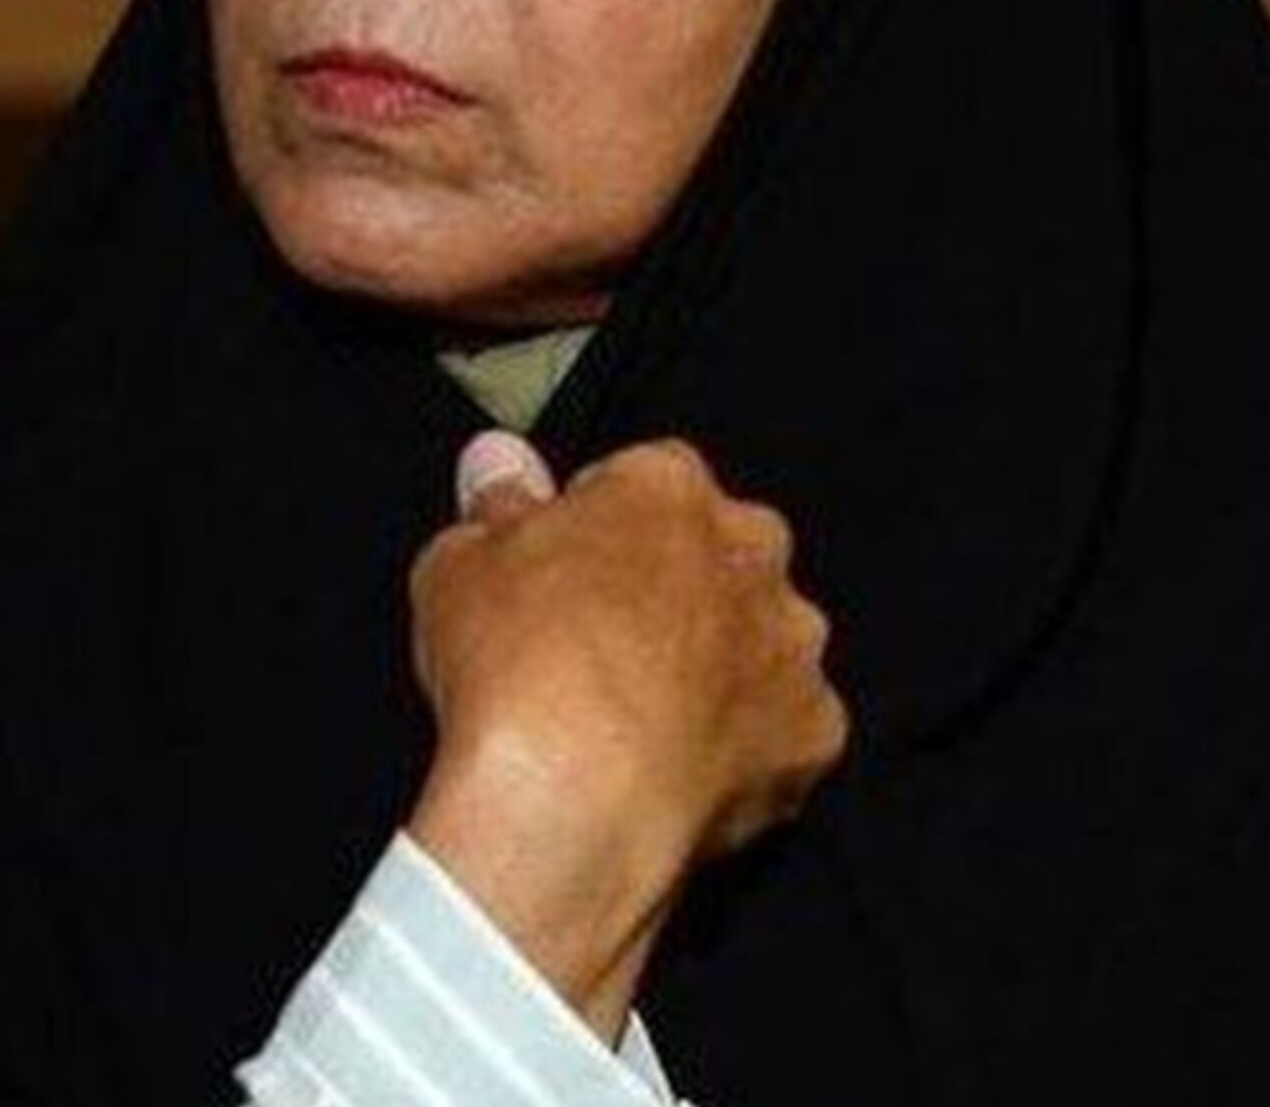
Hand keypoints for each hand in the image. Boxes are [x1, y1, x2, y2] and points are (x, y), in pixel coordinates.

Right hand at [405, 431, 848, 1039]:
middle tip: (601, 646)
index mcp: (667, 489)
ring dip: (716, 665)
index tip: (563, 569)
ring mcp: (789, 643)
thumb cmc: (518, 673)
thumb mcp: (458, 563)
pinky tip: (679, 772)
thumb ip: (496, 503)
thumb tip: (500, 467)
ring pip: (759, 639)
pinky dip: (742, 747)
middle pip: (714, 552)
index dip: (597, 529)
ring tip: (639, 720)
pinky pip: (781, 729)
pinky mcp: (811, 732)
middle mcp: (747, 551)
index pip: (641, 481)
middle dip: (672, 588)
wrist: (572, 802)